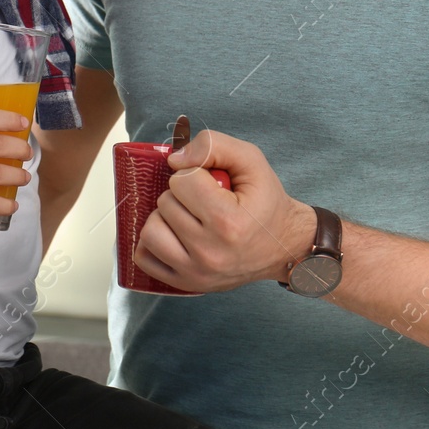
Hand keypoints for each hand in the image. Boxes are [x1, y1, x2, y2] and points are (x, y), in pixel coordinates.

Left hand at [133, 129, 316, 292]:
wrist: (283, 246)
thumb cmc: (265, 202)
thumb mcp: (251, 161)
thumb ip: (214, 145)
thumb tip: (174, 159)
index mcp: (227, 222)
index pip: (182, 180)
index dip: (196, 174)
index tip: (215, 185)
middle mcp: (209, 253)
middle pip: (165, 203)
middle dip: (182, 195)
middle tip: (206, 202)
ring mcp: (195, 273)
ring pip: (150, 230)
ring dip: (166, 217)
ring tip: (189, 217)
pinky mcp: (186, 284)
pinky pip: (145, 257)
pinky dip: (154, 241)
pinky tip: (175, 234)